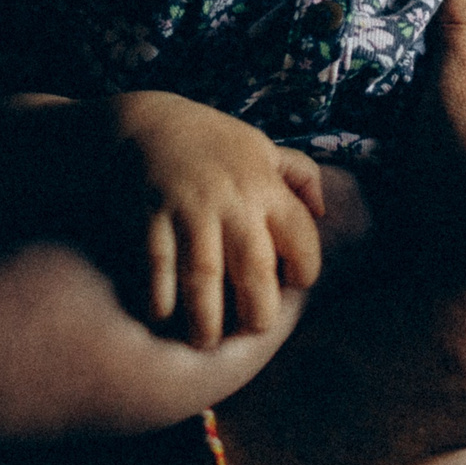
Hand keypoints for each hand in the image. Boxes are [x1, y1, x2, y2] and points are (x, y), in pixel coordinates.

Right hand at [109, 91, 325, 347]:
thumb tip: (323, 211)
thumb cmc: (210, 141)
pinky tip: (162, 316)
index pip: (301, 237)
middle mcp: (232, 200)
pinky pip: (158, 267)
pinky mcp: (150, 217)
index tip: (291, 287)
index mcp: (265, 185)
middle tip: (250, 329)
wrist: (142, 123)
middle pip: (255, 269)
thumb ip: (300, 175)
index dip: (304, 270)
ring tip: (205, 341)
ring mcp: (189, 210)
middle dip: (256, 311)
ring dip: (206, 318)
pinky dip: (160, 297)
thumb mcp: (262, 146)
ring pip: (204, 277)